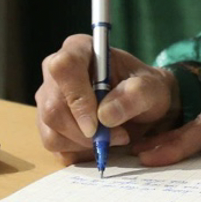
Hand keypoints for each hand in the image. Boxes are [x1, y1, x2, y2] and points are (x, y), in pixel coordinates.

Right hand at [34, 34, 178, 163]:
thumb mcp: (153, 88)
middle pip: (53, 107)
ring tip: (112, 137)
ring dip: (84, 144)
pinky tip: (97, 143)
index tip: (97, 125)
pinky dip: (78, 152)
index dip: (77, 99)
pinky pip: (53, 146)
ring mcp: (47, 99)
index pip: (63, 68)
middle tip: (118, 136)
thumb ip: (135, 95)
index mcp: (78, 49)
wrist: (141, 104)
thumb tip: (104, 115)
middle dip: (85, 132)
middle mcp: (55, 72)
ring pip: (51, 131)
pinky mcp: (47, 124)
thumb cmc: (144, 89)